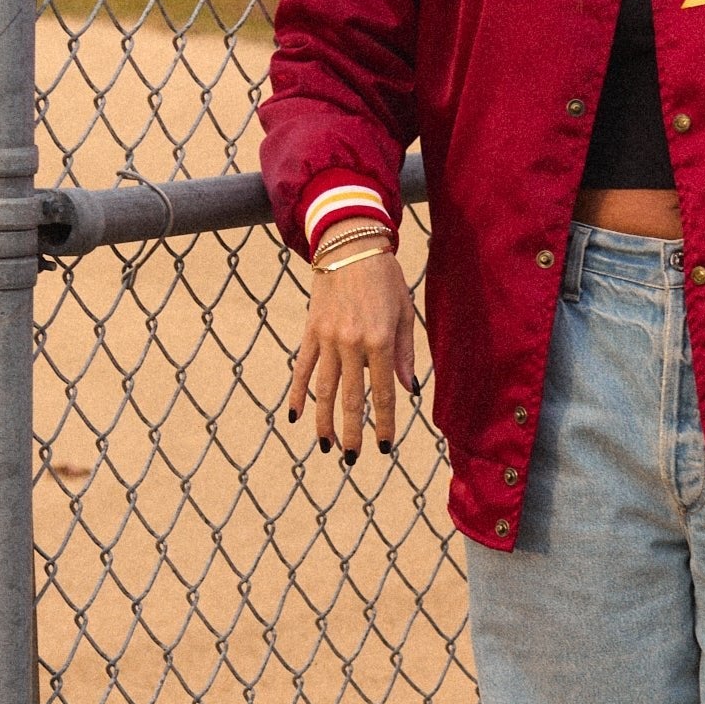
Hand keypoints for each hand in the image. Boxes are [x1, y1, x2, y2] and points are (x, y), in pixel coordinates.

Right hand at [287, 240, 416, 462]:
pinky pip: (303, 368)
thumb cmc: (385, 277)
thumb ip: (405, 353)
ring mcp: (327, 338)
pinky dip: (298, 393)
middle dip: (351, 433)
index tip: (384, 447)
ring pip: (323, 390)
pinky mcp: (311, 331)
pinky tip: (296, 416)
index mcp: (380, 341)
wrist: (350, 244)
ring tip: (325, 446)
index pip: (382, 394)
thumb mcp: (405, 312)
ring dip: (323, 421)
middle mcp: (352, 344)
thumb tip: (408, 389)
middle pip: (349, 399)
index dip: (384, 423)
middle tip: (353, 458)